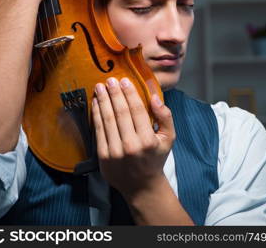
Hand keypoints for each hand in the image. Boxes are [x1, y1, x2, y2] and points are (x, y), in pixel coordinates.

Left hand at [92, 77, 175, 199]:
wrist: (141, 185)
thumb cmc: (155, 158)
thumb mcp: (169, 138)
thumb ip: (165, 117)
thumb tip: (154, 97)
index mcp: (148, 140)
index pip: (136, 110)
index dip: (129, 93)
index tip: (124, 81)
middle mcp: (130, 145)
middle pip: (120, 112)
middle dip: (114, 93)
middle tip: (109, 80)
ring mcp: (114, 152)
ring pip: (107, 119)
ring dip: (103, 100)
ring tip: (100, 87)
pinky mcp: (103, 156)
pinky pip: (98, 131)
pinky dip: (96, 114)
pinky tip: (96, 103)